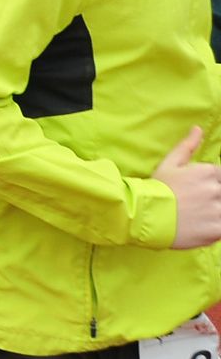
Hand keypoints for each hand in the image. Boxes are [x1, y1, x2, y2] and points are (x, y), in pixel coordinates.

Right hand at [154, 127, 220, 248]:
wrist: (144, 215)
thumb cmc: (157, 188)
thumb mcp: (169, 163)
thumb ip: (187, 146)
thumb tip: (198, 129)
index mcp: (208, 172)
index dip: (212, 183)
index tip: (199, 190)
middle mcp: (215, 190)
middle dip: (213, 197)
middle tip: (196, 203)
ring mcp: (217, 211)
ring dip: (214, 212)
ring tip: (199, 215)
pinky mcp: (216, 229)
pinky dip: (215, 226)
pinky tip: (202, 226)